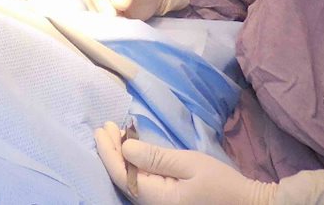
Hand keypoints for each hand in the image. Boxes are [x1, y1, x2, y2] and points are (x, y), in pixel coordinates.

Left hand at [95, 122, 277, 204]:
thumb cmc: (222, 184)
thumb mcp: (190, 164)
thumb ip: (156, 157)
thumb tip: (125, 147)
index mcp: (156, 198)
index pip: (121, 174)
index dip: (107, 151)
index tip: (101, 128)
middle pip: (122, 178)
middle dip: (111, 151)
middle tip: (105, 126)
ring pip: (130, 181)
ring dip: (120, 157)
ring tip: (113, 134)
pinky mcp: (166, 202)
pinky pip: (141, 184)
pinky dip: (132, 166)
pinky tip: (130, 152)